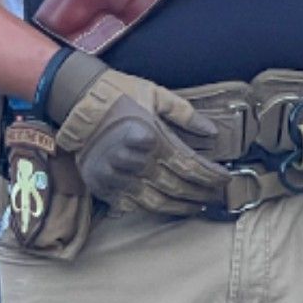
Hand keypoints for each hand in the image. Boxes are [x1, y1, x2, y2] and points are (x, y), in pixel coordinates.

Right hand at [47, 52, 228, 215]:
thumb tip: (212, 132)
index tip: (226, 179)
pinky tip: (169, 207)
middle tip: (219, 197)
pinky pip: (135, 206)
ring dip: (183, 207)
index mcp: (151, 137)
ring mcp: (119, 178)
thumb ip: (186, 114)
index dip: (211, 176)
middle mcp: (136, 161)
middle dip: (203, 193)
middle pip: (178, 186)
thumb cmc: (119, 93)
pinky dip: (155, 209)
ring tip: (200, 206)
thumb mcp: (155, 94)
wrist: (77, 102)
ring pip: (159, 202)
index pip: (190, 165)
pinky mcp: (105, 187)